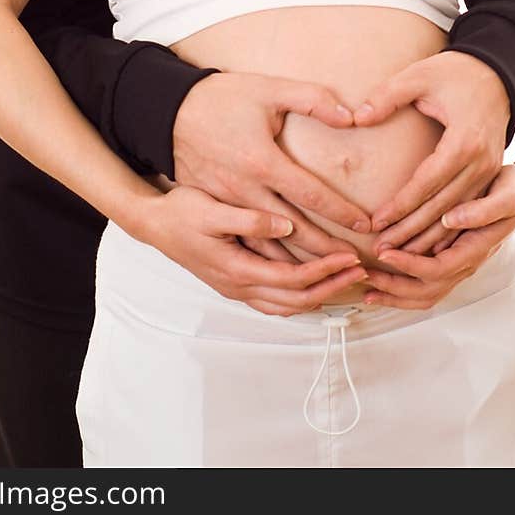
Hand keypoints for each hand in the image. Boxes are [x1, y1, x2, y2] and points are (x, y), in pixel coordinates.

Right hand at [141, 185, 368, 315]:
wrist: (153, 225)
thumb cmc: (181, 213)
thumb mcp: (212, 210)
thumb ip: (249, 220)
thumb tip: (285, 224)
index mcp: (237, 270)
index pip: (293, 278)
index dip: (325, 269)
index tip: (350, 256)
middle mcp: (239, 286)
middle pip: (297, 298)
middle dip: (332, 285)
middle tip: (362, 270)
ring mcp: (236, 289)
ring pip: (287, 305)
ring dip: (319, 293)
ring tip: (346, 277)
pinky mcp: (236, 283)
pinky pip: (275, 300)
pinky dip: (300, 296)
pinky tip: (314, 282)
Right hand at [173, 70, 371, 254]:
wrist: (167, 114)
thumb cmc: (221, 99)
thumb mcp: (268, 89)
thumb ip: (312, 100)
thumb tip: (349, 116)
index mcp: (260, 162)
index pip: (310, 195)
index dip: (340, 212)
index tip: (365, 224)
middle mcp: (244, 191)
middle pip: (293, 232)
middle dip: (326, 251)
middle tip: (355, 262)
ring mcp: (227, 206)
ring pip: (269, 247)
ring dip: (301, 265)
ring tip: (332, 275)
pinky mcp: (216, 210)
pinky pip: (247, 246)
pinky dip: (272, 264)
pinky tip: (292, 272)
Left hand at [353, 50, 510, 253]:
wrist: (498, 72)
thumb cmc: (454, 72)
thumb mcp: (419, 75)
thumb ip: (387, 96)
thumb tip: (358, 118)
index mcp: (464, 141)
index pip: (427, 183)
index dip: (400, 205)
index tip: (376, 222)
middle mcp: (482, 163)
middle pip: (443, 208)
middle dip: (411, 231)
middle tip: (381, 248)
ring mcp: (491, 171)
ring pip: (456, 215)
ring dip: (427, 236)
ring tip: (397, 252)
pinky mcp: (491, 174)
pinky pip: (467, 208)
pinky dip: (446, 229)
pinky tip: (425, 243)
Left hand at [361, 164, 514, 308]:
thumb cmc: (513, 192)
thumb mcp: (507, 195)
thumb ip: (483, 210)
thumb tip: (451, 219)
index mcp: (477, 250)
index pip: (439, 268)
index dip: (409, 265)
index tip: (385, 253)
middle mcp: (467, 264)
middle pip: (428, 291)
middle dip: (395, 286)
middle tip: (365, 274)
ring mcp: (460, 266)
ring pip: (426, 294)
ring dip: (396, 295)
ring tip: (366, 289)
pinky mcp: (452, 259)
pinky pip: (426, 285)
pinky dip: (402, 288)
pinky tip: (382, 282)